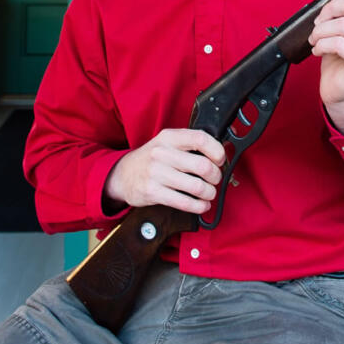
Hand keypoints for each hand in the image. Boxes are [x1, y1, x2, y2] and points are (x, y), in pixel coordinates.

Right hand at [103, 129, 225, 214]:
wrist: (122, 175)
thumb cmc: (152, 159)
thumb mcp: (167, 144)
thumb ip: (189, 145)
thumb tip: (221, 154)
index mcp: (169, 137)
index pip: (201, 139)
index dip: (217, 151)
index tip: (220, 160)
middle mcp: (162, 153)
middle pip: (203, 166)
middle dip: (216, 176)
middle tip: (215, 179)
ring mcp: (156, 173)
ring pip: (196, 187)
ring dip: (209, 193)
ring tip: (208, 193)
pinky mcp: (153, 192)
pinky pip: (184, 202)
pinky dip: (198, 206)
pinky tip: (201, 205)